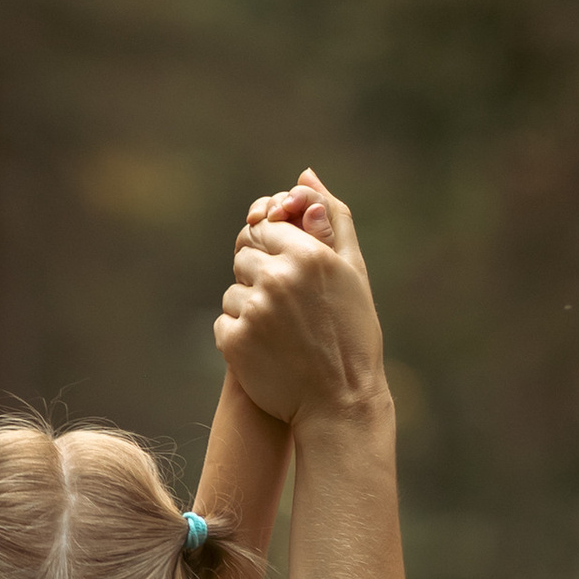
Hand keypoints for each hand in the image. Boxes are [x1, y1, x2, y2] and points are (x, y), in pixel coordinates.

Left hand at [216, 170, 386, 425]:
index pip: (267, 228)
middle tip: (288, 307)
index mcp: (309, 255)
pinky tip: (268, 349)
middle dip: (261, 275)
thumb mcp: (352, 271)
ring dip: (250, 306)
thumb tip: (303, 176)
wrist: (340, 403)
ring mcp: (253, 310)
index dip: (277, 251)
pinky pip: (224, 322)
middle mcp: (278, 278)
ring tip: (282, 331)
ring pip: (233, 290)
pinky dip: (240, 334)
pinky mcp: (233, 341)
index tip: (293, 276)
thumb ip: (330, 218)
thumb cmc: (354, 335)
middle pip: (244, 255)